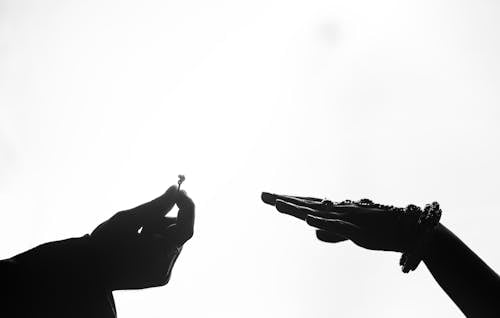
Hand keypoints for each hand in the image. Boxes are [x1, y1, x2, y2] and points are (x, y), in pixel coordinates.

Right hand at [91, 185, 194, 289]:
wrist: (87, 271)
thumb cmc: (102, 243)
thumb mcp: (127, 219)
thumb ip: (155, 206)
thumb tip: (175, 190)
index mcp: (155, 256)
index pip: (185, 230)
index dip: (187, 208)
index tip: (180, 192)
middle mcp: (163, 269)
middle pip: (178, 235)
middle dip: (165, 220)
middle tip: (147, 214)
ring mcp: (162, 276)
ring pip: (173, 242)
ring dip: (159, 231)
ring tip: (136, 234)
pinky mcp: (160, 278)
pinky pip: (167, 252)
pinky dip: (157, 242)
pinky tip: (138, 245)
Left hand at [262, 192, 414, 251]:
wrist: (410, 232)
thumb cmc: (379, 230)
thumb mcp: (349, 232)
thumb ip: (331, 232)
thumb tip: (313, 232)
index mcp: (336, 210)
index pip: (308, 204)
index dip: (290, 200)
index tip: (270, 197)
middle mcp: (339, 210)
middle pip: (307, 204)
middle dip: (285, 200)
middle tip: (262, 195)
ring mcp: (348, 218)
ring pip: (318, 213)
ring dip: (298, 209)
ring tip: (277, 204)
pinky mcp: (359, 229)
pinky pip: (339, 227)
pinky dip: (324, 223)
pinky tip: (309, 221)